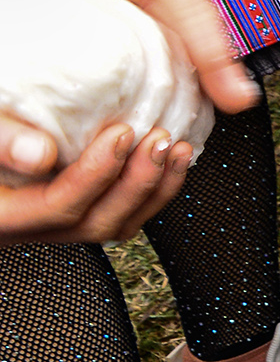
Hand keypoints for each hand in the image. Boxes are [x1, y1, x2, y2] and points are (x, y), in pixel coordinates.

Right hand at [0, 116, 188, 242]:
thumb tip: (39, 154)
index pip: (56, 207)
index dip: (95, 174)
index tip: (121, 132)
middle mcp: (23, 229)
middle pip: (94, 224)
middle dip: (136, 184)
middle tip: (160, 140)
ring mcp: (45, 225)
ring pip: (111, 226)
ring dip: (152, 190)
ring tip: (175, 148)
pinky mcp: (64, 211)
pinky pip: (113, 214)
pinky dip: (146, 191)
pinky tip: (164, 160)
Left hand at [44, 0, 257, 111]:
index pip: (190, 1)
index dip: (215, 47)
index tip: (238, 86)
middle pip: (192, 29)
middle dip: (215, 72)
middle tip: (236, 109)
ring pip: (168, 35)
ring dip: (184, 74)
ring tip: (195, 117)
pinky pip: (135, 28)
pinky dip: (147, 60)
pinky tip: (148, 90)